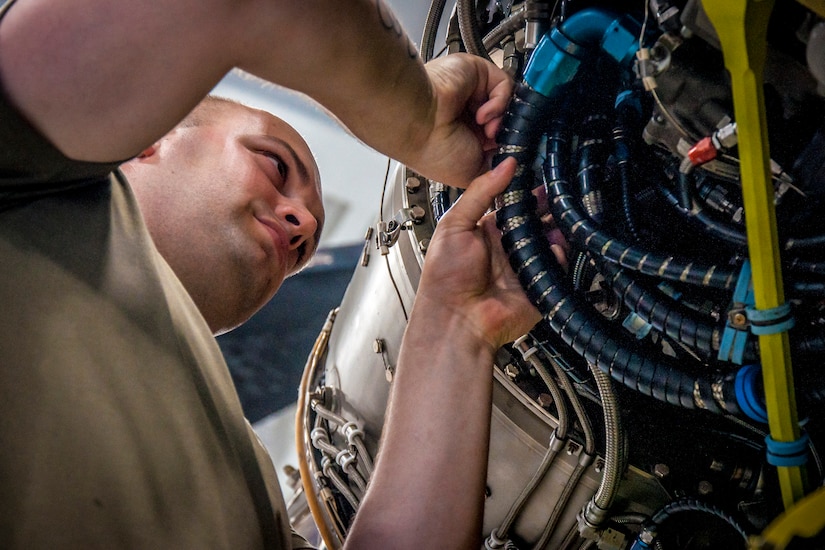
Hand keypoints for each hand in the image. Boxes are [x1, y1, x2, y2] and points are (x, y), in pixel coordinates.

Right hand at [405, 54, 512, 187]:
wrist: (416, 121)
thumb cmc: (430, 149)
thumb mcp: (472, 173)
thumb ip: (496, 167)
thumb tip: (515, 162)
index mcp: (466, 139)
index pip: (501, 138)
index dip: (511, 145)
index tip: (516, 155)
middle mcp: (470, 115)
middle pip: (510, 118)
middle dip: (510, 133)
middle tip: (500, 143)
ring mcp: (475, 94)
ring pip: (510, 102)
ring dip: (503, 119)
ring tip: (487, 130)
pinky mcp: (479, 73)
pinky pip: (505, 85)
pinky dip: (500, 102)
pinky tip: (482, 115)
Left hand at [416, 157, 541, 351]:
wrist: (454, 320)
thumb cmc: (444, 278)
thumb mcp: (454, 224)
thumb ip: (480, 192)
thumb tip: (504, 165)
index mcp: (487, 232)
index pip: (515, 206)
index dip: (528, 193)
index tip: (541, 178)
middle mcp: (507, 249)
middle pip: (537, 223)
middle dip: (549, 211)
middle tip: (559, 197)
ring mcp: (523, 268)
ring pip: (550, 244)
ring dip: (556, 232)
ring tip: (560, 220)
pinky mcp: (537, 288)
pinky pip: (556, 269)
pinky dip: (558, 258)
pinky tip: (553, 249)